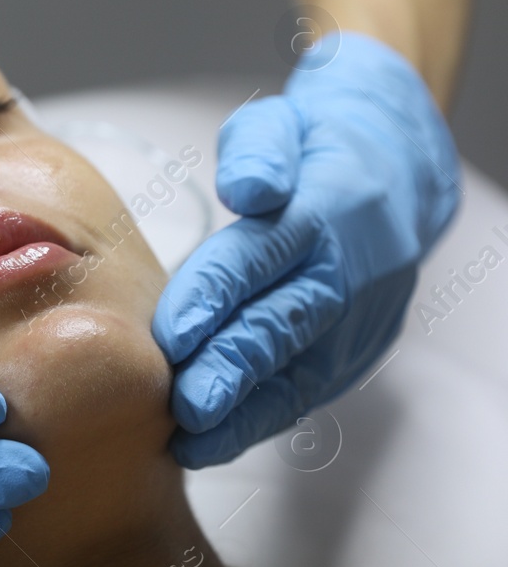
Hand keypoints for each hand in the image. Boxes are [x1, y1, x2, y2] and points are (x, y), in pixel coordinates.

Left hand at [154, 32, 460, 467]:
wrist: (394, 173)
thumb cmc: (309, 150)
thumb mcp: (278, 124)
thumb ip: (257, 152)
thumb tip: (249, 189)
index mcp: (325, 209)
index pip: (262, 256)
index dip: (216, 296)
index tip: (173, 336)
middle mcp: (350, 270)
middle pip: (285, 325)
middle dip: (232, 370)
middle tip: (185, 406)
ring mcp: (362, 317)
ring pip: (301, 372)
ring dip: (246, 413)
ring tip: (193, 442)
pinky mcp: (359, 349)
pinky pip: (309, 390)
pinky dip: (263, 419)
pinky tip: (216, 441)